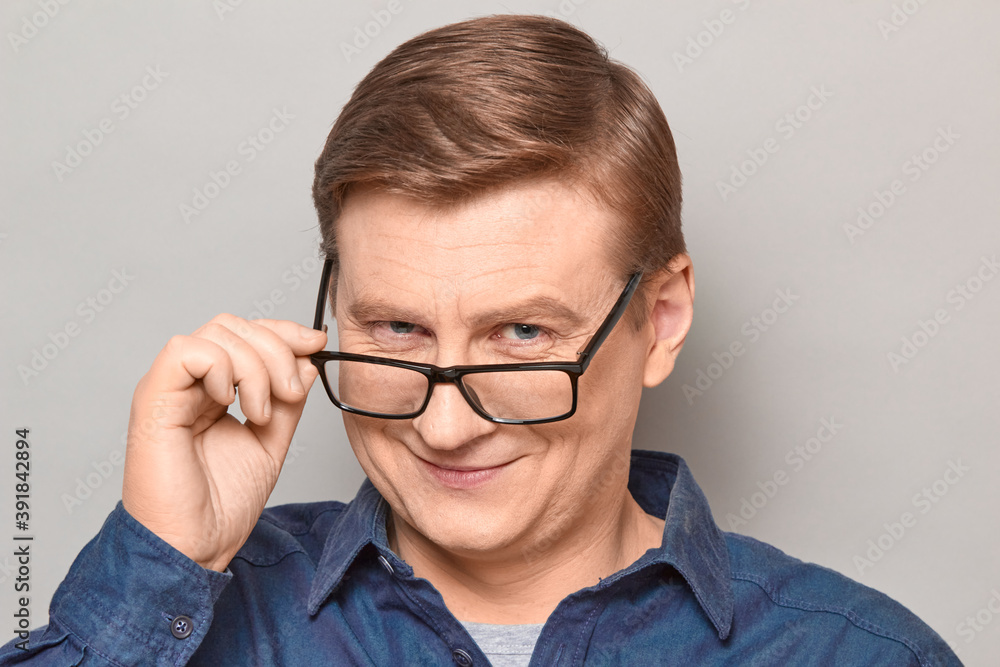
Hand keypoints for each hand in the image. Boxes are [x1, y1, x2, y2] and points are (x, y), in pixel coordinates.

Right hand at [122, 314, 326, 570]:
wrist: (193, 546)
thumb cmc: (221, 505)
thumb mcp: (271, 441)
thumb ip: (287, 401)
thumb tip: (306, 360)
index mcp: (212, 390)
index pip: (245, 334)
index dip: (283, 332)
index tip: (316, 345)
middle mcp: (188, 384)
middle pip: (233, 325)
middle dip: (276, 349)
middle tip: (289, 393)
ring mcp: (169, 388)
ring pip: (216, 333)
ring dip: (255, 367)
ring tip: (261, 413)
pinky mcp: (153, 398)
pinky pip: (186, 351)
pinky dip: (222, 369)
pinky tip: (232, 404)